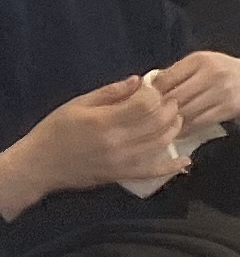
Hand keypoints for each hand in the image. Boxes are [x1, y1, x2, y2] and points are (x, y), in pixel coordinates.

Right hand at [4, 79, 187, 206]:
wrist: (38, 165)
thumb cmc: (54, 130)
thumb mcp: (78, 104)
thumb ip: (110, 92)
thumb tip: (138, 81)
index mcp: (105, 122)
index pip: (146, 105)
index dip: (155, 94)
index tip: (152, 88)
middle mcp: (117, 143)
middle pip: (159, 123)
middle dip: (169, 108)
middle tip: (168, 100)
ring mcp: (121, 162)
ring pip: (161, 144)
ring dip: (173, 129)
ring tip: (172, 118)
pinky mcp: (120, 175)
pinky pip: (151, 172)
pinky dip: (170, 167)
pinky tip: (184, 160)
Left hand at [148, 51, 239, 137]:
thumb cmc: (216, 73)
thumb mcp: (198, 65)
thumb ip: (174, 73)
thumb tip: (143, 88)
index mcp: (200, 60)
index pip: (165, 79)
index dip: (150, 94)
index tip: (144, 103)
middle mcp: (212, 73)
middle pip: (174, 97)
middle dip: (160, 110)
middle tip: (149, 119)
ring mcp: (222, 91)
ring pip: (185, 112)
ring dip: (171, 122)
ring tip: (161, 126)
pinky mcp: (228, 108)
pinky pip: (199, 123)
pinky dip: (185, 129)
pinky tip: (178, 131)